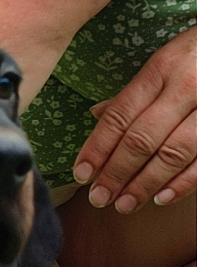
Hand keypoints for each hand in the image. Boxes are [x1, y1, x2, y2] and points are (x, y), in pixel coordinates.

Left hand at [73, 24, 195, 213]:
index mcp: (162, 67)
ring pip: (173, 153)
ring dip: (145, 184)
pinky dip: (183, 183)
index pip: (120, 115)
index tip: (81, 175)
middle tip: (99, 197)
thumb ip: (133, 93)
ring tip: (125, 205)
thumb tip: (95, 114)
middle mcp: (186, 85)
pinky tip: (162, 198)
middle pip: (142, 138)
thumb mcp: (165, 62)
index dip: (97, 148)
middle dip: (116, 173)